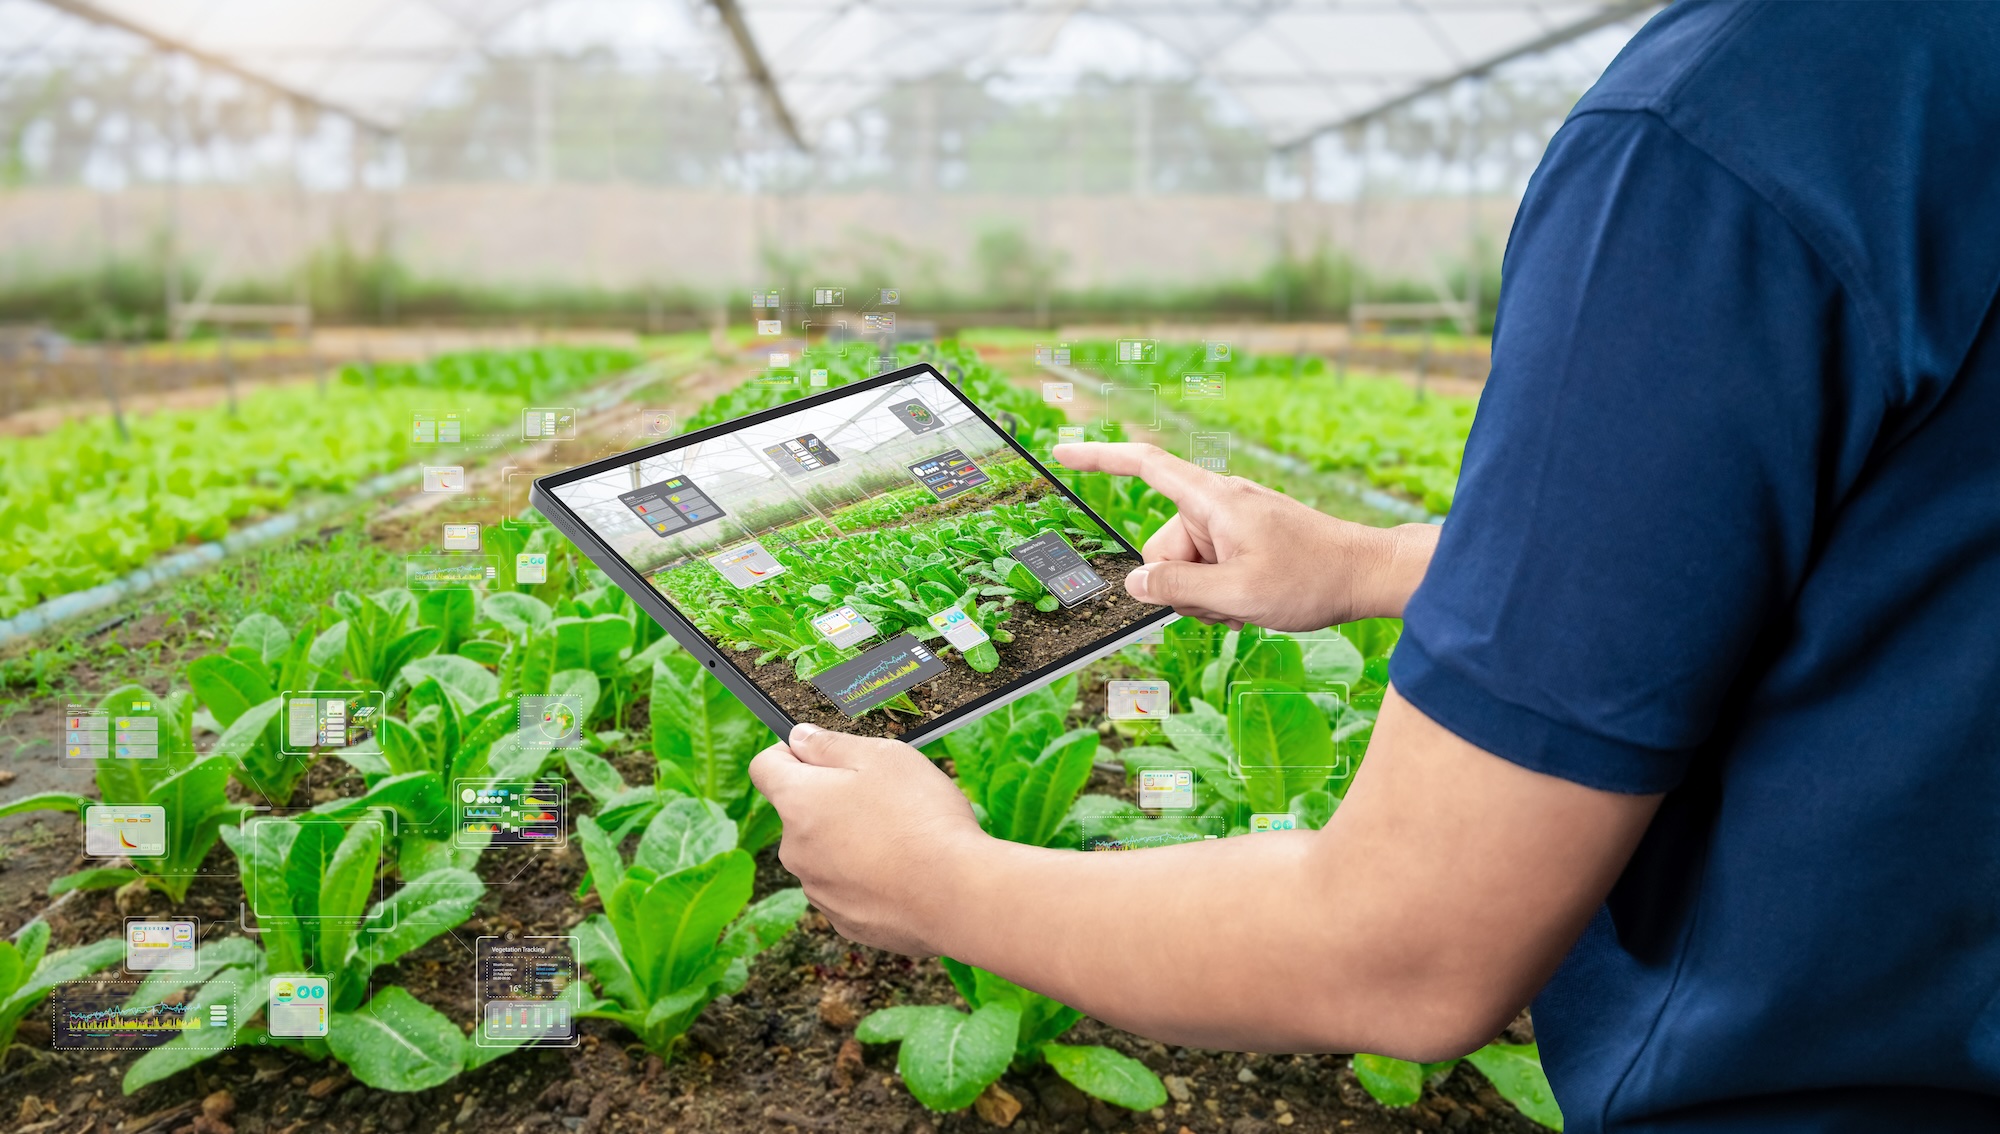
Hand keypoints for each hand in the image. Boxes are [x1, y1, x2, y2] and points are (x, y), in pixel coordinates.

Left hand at [749, 723, 986, 955]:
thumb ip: (829, 745)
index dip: (789, 752)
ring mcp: (818, 891)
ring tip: (900, 838)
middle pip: (799, 814)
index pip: (765, 767)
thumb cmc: (920, 817)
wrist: (956, 894)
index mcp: (798, 803)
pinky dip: (866, 878)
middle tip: (882, 797)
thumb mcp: (881, 757)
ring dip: (848, 841)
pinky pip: (847, 888)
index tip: (819, 752)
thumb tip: (799, 737)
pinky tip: (903, 872)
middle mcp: (795, 851)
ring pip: (823, 853)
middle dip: (829, 801)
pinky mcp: (844, 921)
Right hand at [1051, 442, 1436, 628]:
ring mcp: (1233, 520)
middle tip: (1229, 602)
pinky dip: (1222, 590)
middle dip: (1183, 583)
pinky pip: (1211, 566)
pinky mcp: (1246, 537)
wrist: (1368, 574)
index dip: (1099, 458)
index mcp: (1212, 500)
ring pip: (1186, 564)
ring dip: (1206, 593)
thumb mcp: (1236, 595)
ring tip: (1248, 603)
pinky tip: (1254, 602)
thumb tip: (1135, 584)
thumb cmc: (1311, 579)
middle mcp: (1218, 502)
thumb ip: (1178, 589)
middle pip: (1162, 544)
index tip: (1061, 454)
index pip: (1144, 466)